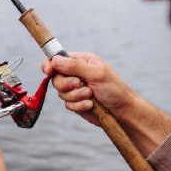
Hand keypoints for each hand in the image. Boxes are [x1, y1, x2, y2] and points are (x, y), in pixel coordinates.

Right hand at [41, 52, 170, 156]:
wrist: (122, 111)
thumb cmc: (115, 89)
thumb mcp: (96, 73)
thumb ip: (74, 66)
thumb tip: (55, 60)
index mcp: (82, 62)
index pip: (58, 59)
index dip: (50, 65)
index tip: (48, 71)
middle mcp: (77, 74)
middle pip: (56, 78)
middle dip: (67, 84)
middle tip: (80, 84)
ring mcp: (75, 89)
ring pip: (61, 93)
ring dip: (76, 96)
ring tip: (90, 95)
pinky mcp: (76, 102)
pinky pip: (67, 104)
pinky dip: (78, 105)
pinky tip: (90, 104)